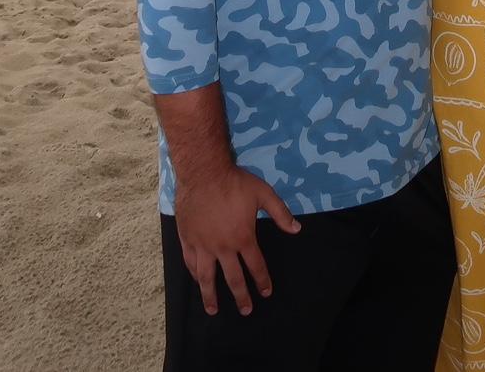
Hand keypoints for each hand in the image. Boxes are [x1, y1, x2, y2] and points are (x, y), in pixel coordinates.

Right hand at [174, 165, 299, 315]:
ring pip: (206, 277)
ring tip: (213, 310)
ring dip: (210, 295)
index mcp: (243, 238)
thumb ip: (280, 213)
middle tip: (246, 310)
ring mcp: (203, 245)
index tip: (266, 292)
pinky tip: (198, 281)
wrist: (204, 172)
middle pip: (233, 278)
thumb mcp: (263, 193)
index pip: (255, 265)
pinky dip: (194, 274)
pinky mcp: (187, 239)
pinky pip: (190, 262)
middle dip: (241, 296)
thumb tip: (297, 229)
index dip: (262, 280)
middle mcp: (223, 247)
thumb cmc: (235, 182)